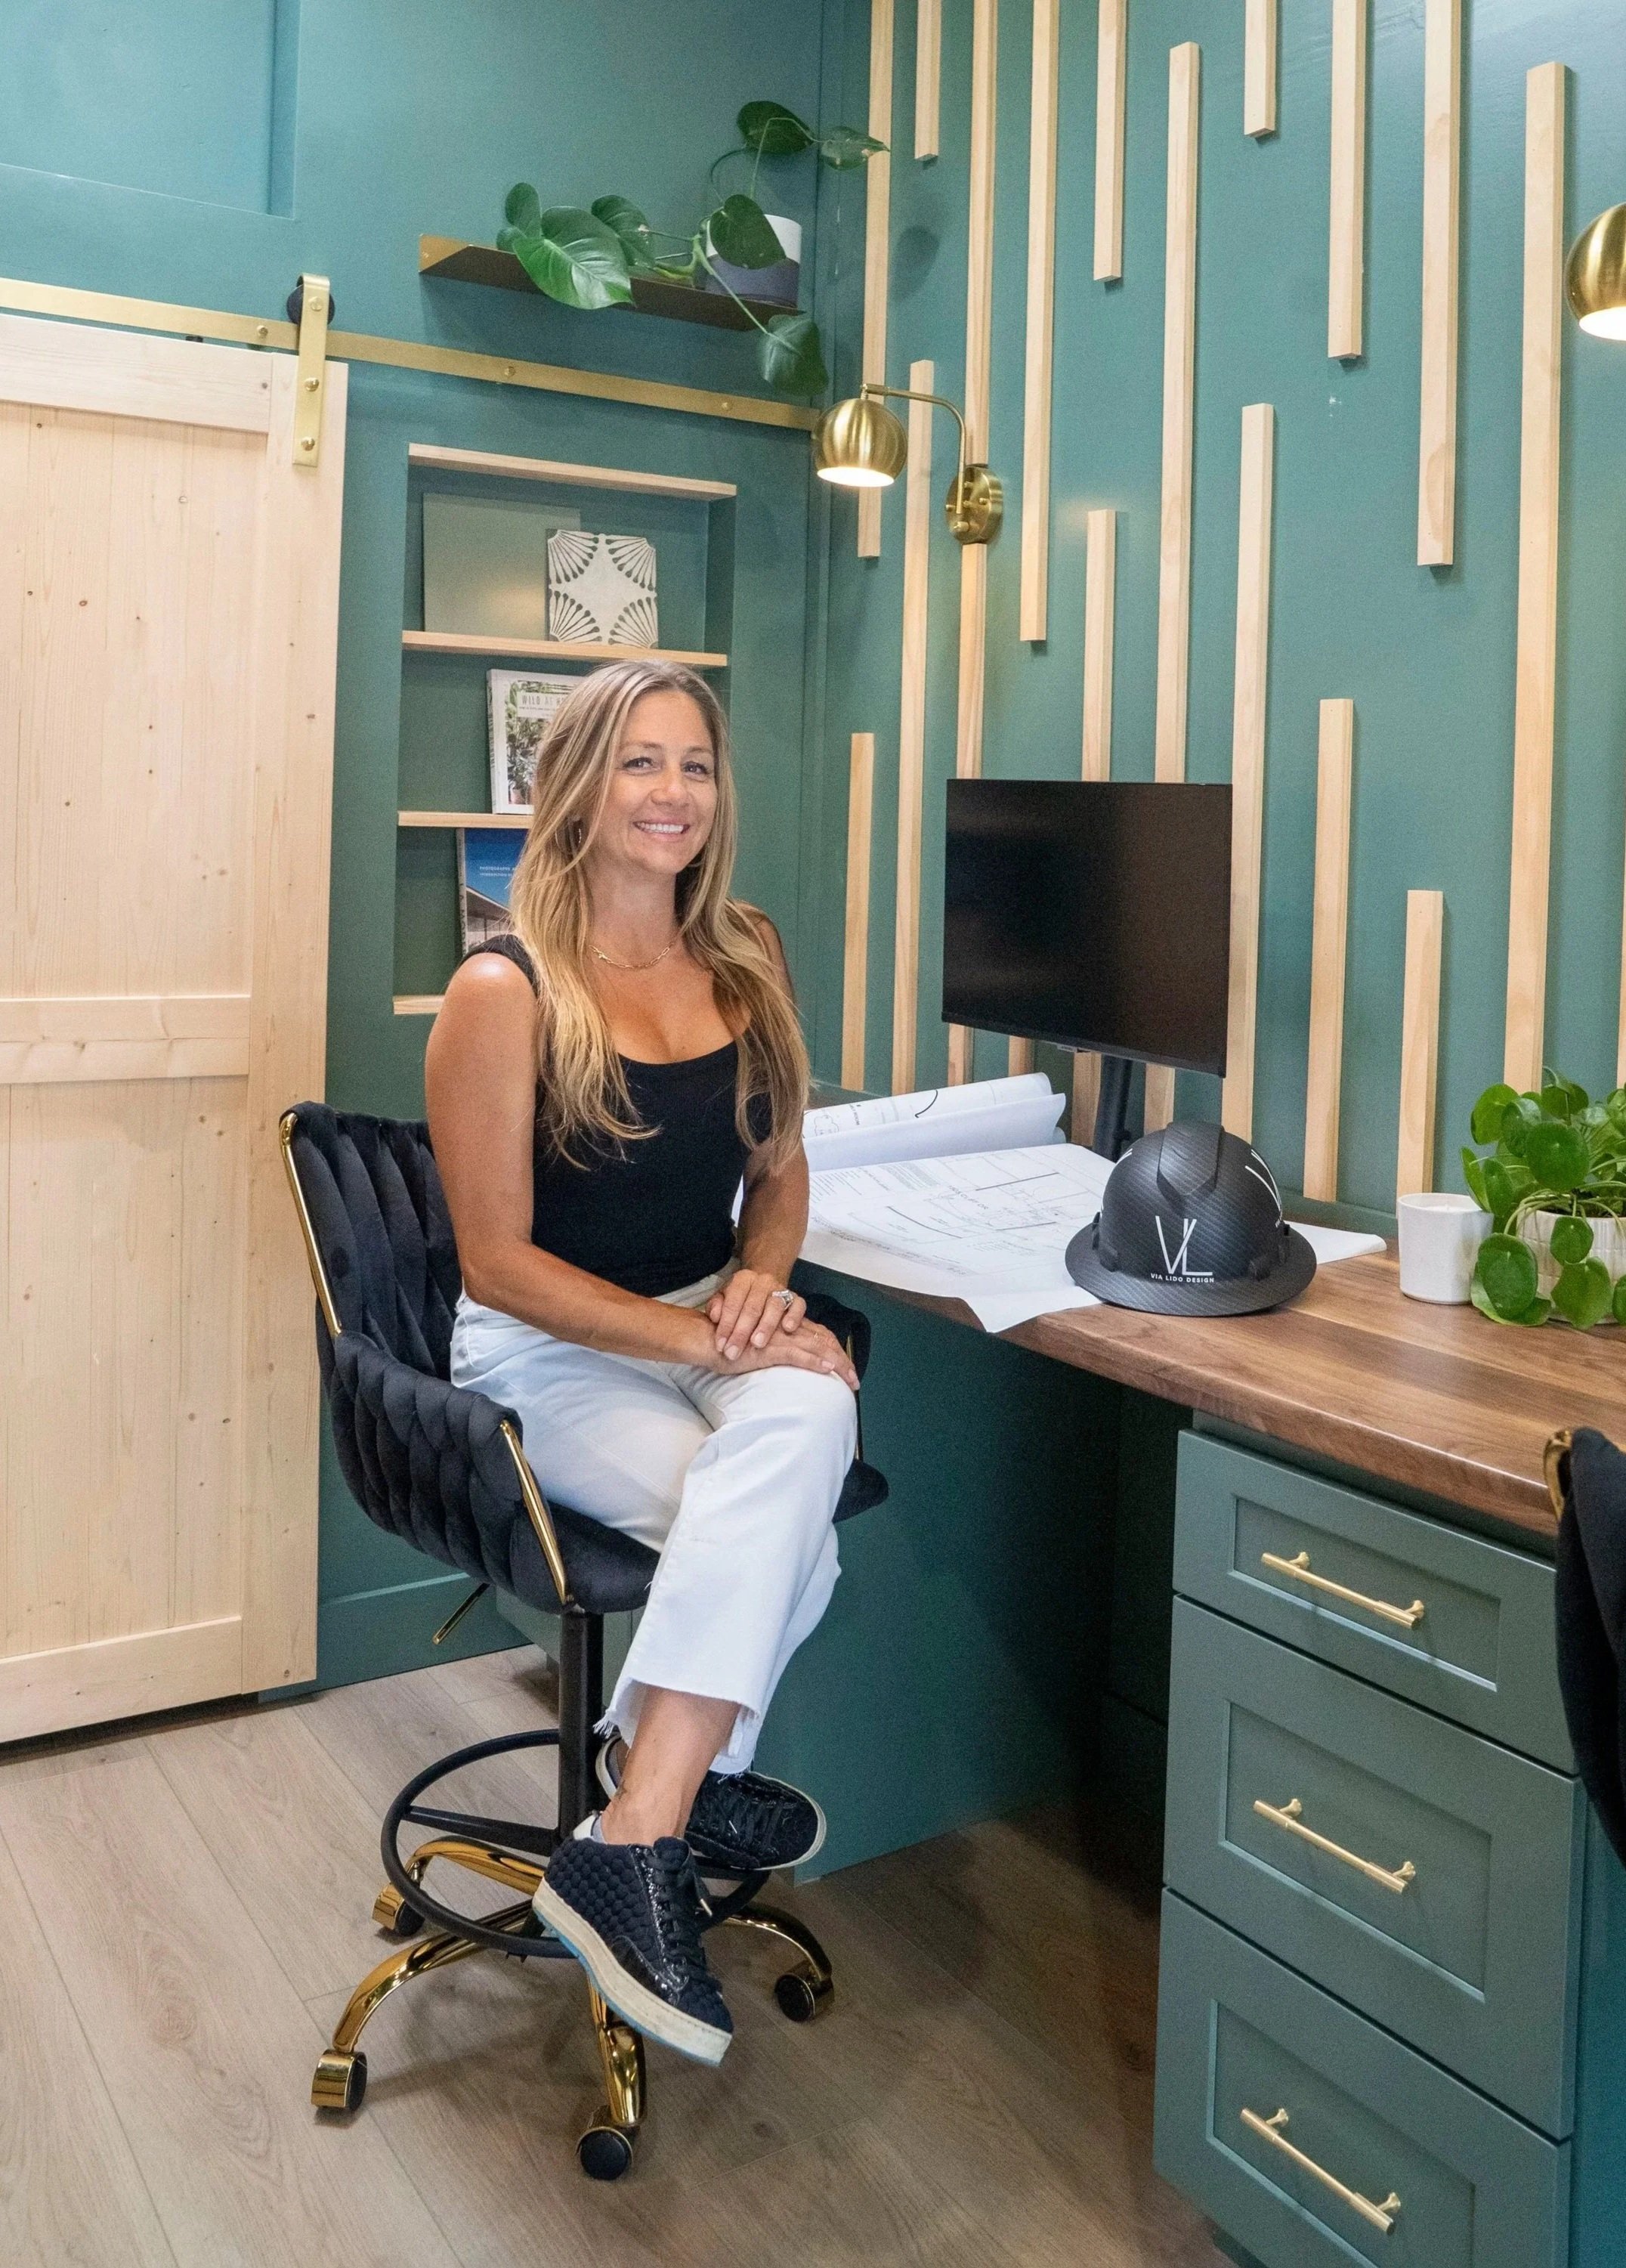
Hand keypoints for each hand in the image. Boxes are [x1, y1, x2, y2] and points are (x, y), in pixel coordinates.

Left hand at [708, 1268, 806, 1361]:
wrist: (762, 1287)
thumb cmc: (739, 1299)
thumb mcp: (723, 1299)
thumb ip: (716, 1306)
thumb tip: (715, 1317)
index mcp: (743, 1279)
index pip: (732, 1303)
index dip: (726, 1326)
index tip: (720, 1346)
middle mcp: (763, 1281)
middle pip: (752, 1307)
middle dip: (741, 1332)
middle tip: (734, 1352)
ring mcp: (781, 1289)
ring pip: (775, 1306)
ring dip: (766, 1326)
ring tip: (757, 1344)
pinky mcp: (796, 1298)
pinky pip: (798, 1305)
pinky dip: (794, 1316)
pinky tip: (788, 1328)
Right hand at [710, 1317, 859, 1389]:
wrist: (708, 1339)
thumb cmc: (730, 1345)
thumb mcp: (759, 1348)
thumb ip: (775, 1351)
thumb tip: (788, 1365)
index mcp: (786, 1328)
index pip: (820, 1338)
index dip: (836, 1353)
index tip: (847, 1371)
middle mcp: (787, 1329)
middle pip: (824, 1342)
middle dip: (843, 1361)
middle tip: (856, 1380)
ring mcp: (780, 1337)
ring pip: (817, 1348)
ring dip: (837, 1364)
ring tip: (850, 1379)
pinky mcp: (770, 1347)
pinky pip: (798, 1354)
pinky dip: (815, 1361)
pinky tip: (828, 1369)